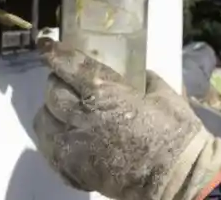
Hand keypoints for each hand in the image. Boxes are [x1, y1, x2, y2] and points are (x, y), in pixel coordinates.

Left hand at [33, 39, 220, 199]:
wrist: (176, 176)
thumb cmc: (175, 131)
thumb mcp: (163, 93)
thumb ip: (145, 80)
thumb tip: (140, 75)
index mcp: (103, 91)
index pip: (69, 66)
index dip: (55, 53)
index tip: (46, 44)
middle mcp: (81, 116)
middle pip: (52, 91)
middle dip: (58, 82)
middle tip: (68, 82)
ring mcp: (73, 146)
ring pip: (44, 120)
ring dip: (52, 110)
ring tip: (64, 110)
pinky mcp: (72, 170)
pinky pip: (48, 148)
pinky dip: (53, 137)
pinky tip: (67, 134)